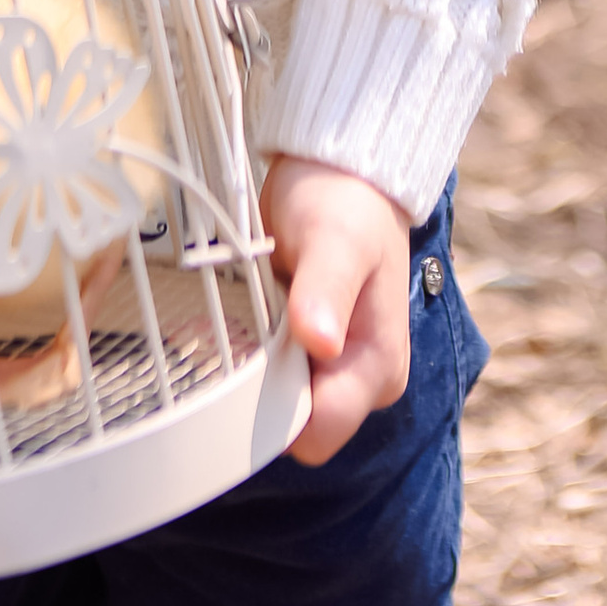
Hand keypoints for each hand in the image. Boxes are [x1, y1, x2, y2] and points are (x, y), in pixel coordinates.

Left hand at [261, 155, 413, 466]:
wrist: (343, 172)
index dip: (274, 413)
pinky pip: (273, 373)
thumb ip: (327, 290)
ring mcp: (337, 366)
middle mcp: (361, 378)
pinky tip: (238, 314)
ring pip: (279, 401)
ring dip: (249, 369)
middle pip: (295, 425)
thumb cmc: (346, 202)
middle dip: (255, 391)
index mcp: (377, 367)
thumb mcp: (336, 240)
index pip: (318, 433)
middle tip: (230, 331)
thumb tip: (320, 341)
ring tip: (232, 317)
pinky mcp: (312, 351)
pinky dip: (251, 352)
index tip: (245, 365)